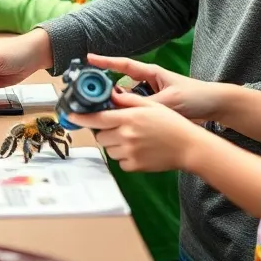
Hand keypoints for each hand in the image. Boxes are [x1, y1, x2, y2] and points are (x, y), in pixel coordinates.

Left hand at [66, 91, 198, 172]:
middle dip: (104, 131)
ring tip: (132, 139)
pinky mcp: (134, 166)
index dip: (81, 117)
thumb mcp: (150, 105)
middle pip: (100, 135)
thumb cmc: (172, 124)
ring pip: (108, 149)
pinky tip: (138, 150)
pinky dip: (124, 157)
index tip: (71, 116)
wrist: (189, 147)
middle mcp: (126, 135)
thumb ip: (127, 100)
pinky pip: (119, 162)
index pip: (97, 118)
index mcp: (129, 117)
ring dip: (113, 144)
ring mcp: (130, 152)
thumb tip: (110, 94)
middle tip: (118, 127)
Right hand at [86, 54, 225, 122]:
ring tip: (105, 115)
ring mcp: (150, 98)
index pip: (123, 65)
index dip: (105, 61)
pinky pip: (136, 113)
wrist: (214, 107)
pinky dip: (129, 118)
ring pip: (127, 102)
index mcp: (151, 73)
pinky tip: (123, 125)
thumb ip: (147, 103)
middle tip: (90, 98)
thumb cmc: (196, 96)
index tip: (88, 59)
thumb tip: (124, 107)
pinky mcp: (154, 111)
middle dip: (106, 92)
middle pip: (120, 87)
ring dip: (118, 108)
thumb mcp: (171, 100)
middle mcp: (148, 84)